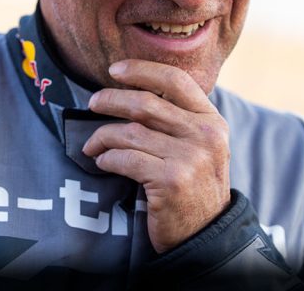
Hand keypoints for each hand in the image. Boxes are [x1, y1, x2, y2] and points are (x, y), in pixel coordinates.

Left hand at [82, 59, 230, 252]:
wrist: (206, 234)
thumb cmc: (193, 186)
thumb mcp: (199, 146)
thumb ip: (177, 119)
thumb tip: (130, 91)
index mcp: (211, 120)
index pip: (175, 80)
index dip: (141, 70)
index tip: (114, 70)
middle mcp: (205, 135)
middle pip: (145, 103)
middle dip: (111, 100)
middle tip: (93, 103)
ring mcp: (190, 158)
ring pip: (130, 132)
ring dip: (103, 136)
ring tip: (92, 144)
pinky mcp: (171, 180)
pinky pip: (125, 159)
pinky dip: (107, 158)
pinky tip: (102, 162)